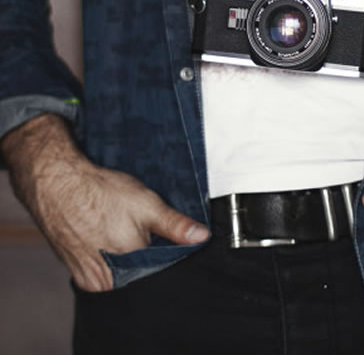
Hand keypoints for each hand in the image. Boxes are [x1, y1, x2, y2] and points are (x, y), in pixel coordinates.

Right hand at [2, 115, 208, 291]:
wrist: (58, 184)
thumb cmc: (100, 193)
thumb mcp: (147, 204)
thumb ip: (175, 225)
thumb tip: (202, 237)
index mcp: (129, 269)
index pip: (162, 271)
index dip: (169, 253)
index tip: (167, 236)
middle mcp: (107, 282)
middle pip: (142, 274)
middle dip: (149, 254)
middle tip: (139, 227)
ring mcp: (90, 279)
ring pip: (124, 273)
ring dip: (130, 254)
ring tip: (122, 228)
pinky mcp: (79, 273)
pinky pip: (106, 271)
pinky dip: (112, 255)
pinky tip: (110, 233)